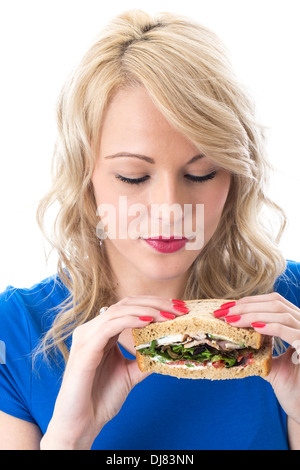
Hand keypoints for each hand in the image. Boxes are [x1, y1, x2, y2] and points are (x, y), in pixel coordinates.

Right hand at [40, 296, 187, 448]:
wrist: (81, 424)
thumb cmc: (100, 399)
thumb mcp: (130, 373)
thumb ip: (145, 358)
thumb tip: (168, 348)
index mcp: (101, 332)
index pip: (130, 307)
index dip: (154, 304)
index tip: (178, 308)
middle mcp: (92, 330)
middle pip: (126, 304)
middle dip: (155, 303)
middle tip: (179, 308)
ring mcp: (87, 337)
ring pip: (118, 310)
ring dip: (146, 310)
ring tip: (167, 315)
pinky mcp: (85, 349)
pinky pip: (109, 326)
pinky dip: (130, 320)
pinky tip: (147, 322)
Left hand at [219, 292, 299, 424]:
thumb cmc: (291, 385)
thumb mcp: (270, 360)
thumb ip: (258, 345)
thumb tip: (232, 333)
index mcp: (296, 324)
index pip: (273, 301)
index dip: (249, 301)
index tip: (226, 308)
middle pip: (275, 303)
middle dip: (246, 306)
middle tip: (223, 313)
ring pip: (280, 313)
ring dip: (252, 315)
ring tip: (231, 321)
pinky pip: (288, 330)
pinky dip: (270, 327)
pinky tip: (254, 328)